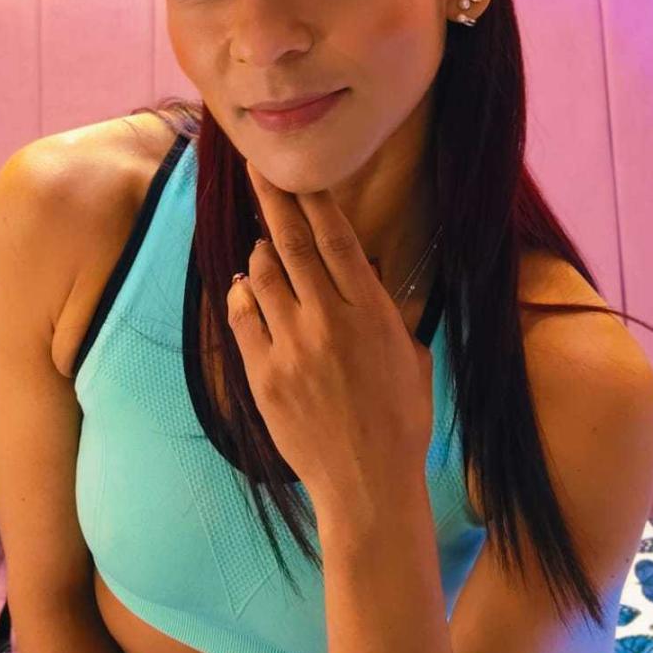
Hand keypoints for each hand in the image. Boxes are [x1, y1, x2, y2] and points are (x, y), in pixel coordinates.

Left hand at [226, 160, 434, 517]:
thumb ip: (385, 312)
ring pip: (261, 276)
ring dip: (259, 253)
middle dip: (272, 200)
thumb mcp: (411, 356)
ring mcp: (291, 348)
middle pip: (292, 245)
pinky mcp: (263, 375)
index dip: (313, 199)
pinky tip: (246, 289)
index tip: (296, 171)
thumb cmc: (401, 421)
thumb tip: (362, 278)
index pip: (336, 239)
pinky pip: (241, 318)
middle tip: (256, 168)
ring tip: (263, 245)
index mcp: (370, 313)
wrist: (368, 484)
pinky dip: (241, 295)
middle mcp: (328, 322)